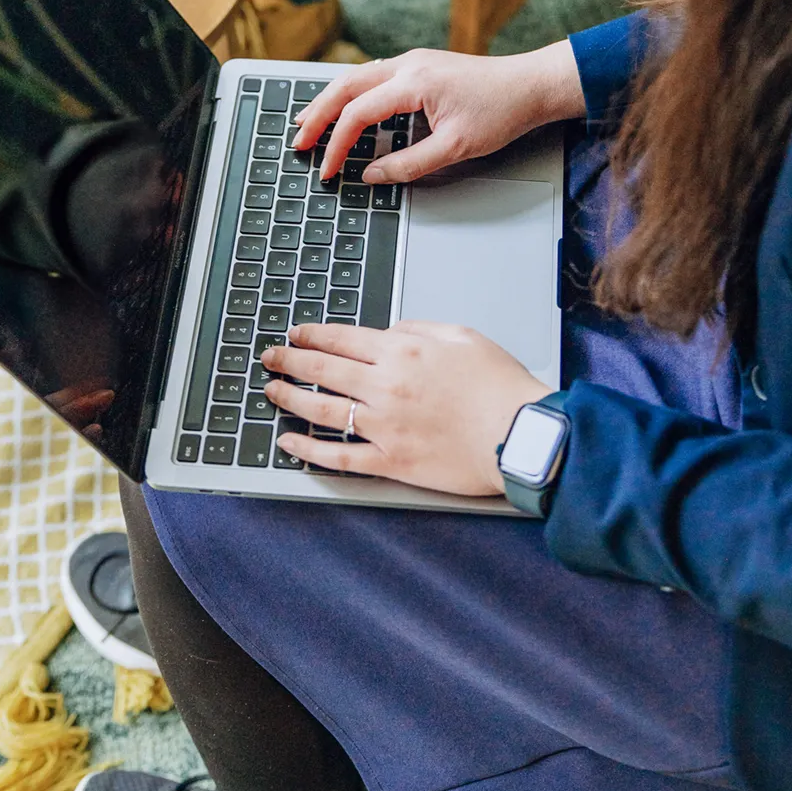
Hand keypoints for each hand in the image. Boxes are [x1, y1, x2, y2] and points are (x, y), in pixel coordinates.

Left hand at [263, 321, 549, 495]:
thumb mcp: (462, 336)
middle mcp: (386, 386)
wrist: (522, 435)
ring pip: (322, 409)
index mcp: (402, 351)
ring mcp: (385, 426)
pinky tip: (290, 444)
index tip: (294, 334)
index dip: (311, 335)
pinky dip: (310, 451)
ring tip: (271, 393)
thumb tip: (390, 331)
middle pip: (322, 369)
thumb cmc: (500, 386)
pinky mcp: (392, 461)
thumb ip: (419, 328)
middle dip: (289, 361)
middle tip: (269, 358)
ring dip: (290, 399)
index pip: (341, 338)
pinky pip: (340, 456)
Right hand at [294, 40, 584, 184]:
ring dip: (329, 100)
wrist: (531, 85)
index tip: (328, 170)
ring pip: (355, 77)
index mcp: (413, 82)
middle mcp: (407, 64)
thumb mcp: (456, 149)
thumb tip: (372, 175)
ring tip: (307, 122)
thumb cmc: (501, 112)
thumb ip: (409, 165)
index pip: (358, 114)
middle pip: (344, 86)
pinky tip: (343, 106)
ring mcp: (412, 60)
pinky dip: (350, 93)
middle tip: (297, 142)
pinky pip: (371, 75)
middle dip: (316, 115)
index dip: (337, 145)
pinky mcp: (419, 65)